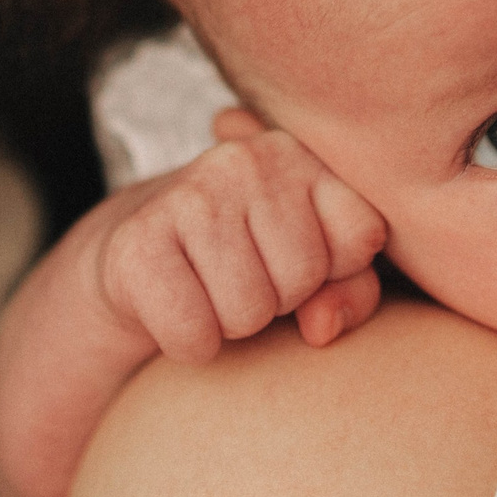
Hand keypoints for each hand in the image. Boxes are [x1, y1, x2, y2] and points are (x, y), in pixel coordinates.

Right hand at [89, 108, 387, 361]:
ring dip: (231, 324)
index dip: (332, 270)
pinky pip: (193, 334)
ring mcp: (188, 194)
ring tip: (209, 288)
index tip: (293, 257)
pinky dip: (190, 343)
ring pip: (248, 312)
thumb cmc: (247, 263)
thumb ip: (352, 293)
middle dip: (277, 301)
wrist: (140, 258)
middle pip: (302, 279)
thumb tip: (321, 328)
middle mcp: (246, 160)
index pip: (360, 236)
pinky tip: (177, 304)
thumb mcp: (316, 271)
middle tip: (242, 276)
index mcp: (297, 153)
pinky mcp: (137, 241)